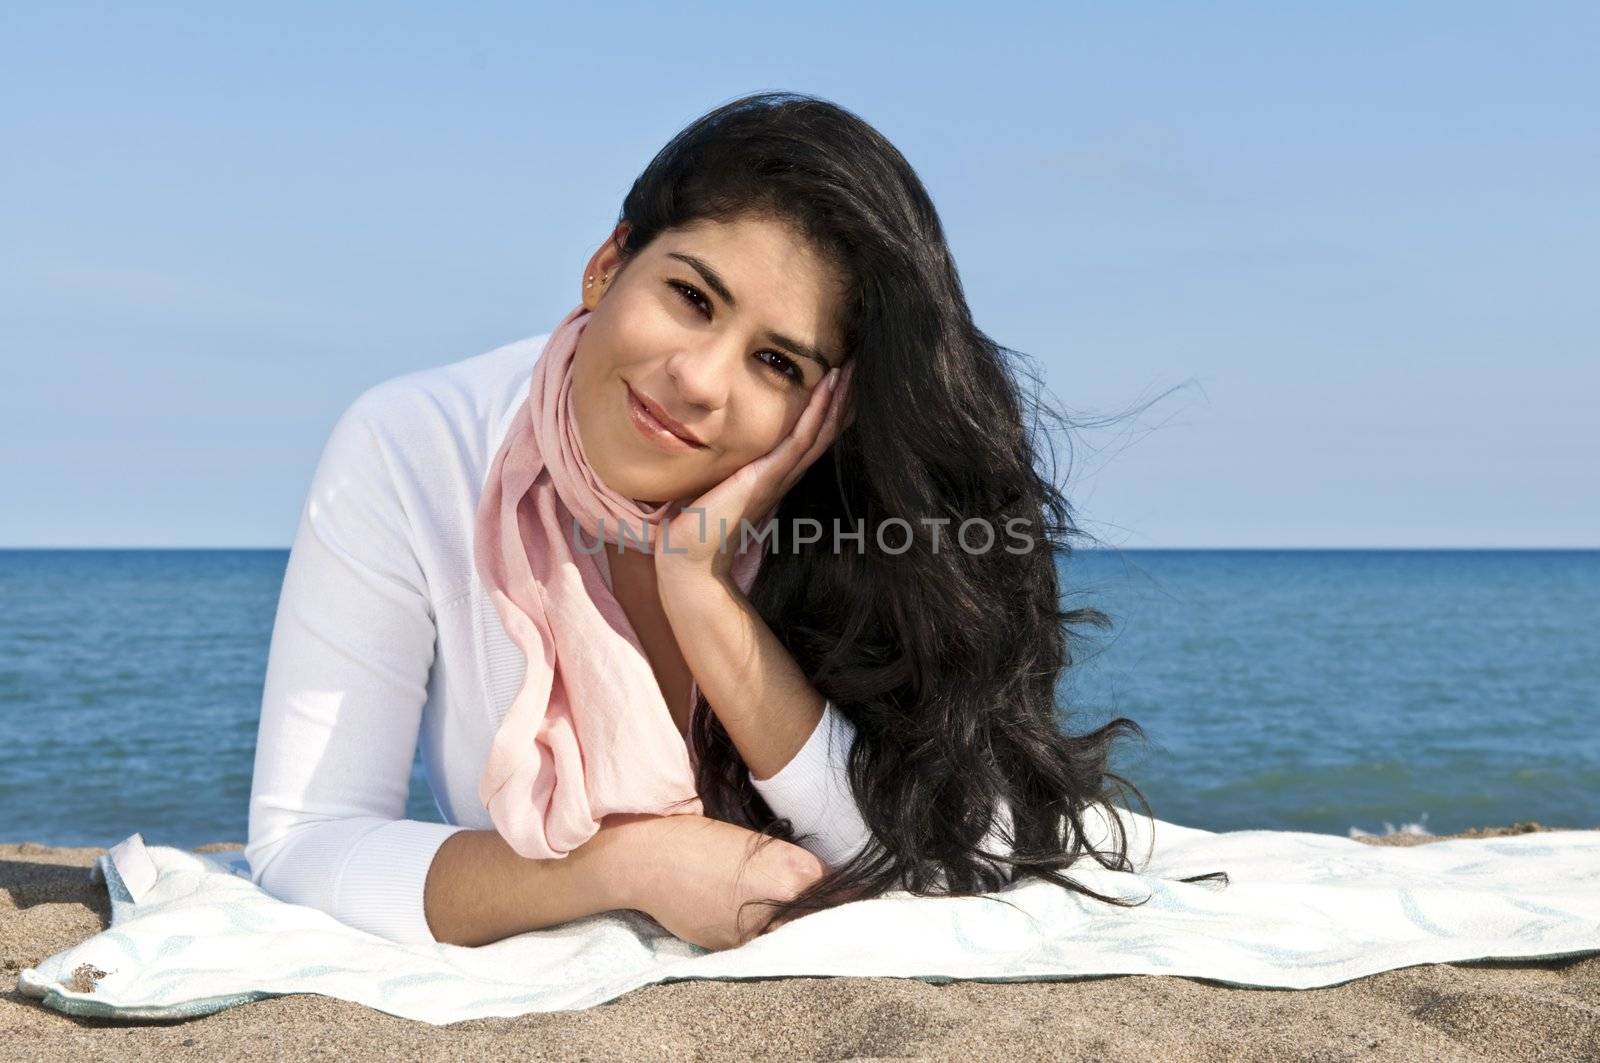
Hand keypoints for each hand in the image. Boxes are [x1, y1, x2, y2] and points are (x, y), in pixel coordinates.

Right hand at [601, 812, 827, 950]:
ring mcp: (755, 935)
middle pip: (817, 919)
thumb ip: (789, 864)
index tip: (851, 893)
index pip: (837, 890)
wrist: (646, 861)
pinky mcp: (730, 949)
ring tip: (787, 915)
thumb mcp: (753, 842)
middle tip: (828, 906)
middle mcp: (780, 909)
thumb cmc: (696, 839)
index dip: (844, 891)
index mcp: (792, 874)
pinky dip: (762, 935)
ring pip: (789, 935)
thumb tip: (815, 882)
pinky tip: (752, 920)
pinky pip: (759, 944)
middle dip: (822, 913)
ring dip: (793, 927)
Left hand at [656, 361, 853, 581]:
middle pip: (823, 430)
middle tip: (861, 362)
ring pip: (818, 432)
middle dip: (842, 397)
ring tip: (851, 367)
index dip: (828, 406)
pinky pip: (799, 441)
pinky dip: (815, 414)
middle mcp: (783, 475)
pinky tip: (826, 389)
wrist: (686, 561)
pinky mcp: (765, 480)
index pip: (811, 434)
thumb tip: (717, 436)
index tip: (841, 374)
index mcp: (774, 475)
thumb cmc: (695, 524)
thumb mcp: (716, 481)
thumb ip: (727, 464)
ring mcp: (777, 478)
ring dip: (836, 399)